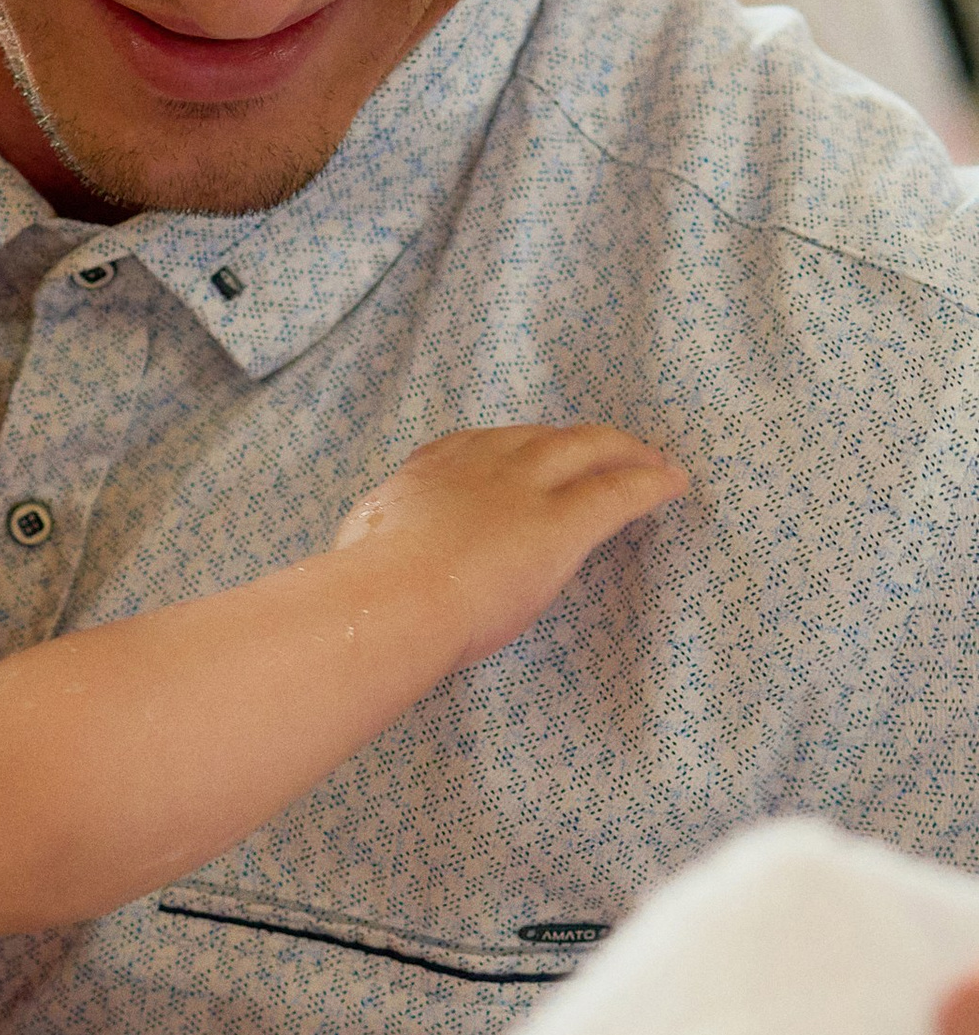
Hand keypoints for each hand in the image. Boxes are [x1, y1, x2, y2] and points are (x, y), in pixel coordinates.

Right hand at [332, 424, 686, 662]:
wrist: (393, 598)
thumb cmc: (367, 586)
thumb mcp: (361, 542)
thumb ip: (379, 534)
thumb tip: (369, 550)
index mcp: (429, 472)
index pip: (476, 445)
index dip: (510, 446)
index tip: (525, 451)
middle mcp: (481, 465)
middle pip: (541, 436)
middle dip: (576, 439)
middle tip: (604, 447)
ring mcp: (525, 490)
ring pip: (586, 449)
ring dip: (622, 450)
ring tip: (648, 458)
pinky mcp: (564, 524)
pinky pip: (618, 492)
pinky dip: (651, 483)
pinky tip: (674, 483)